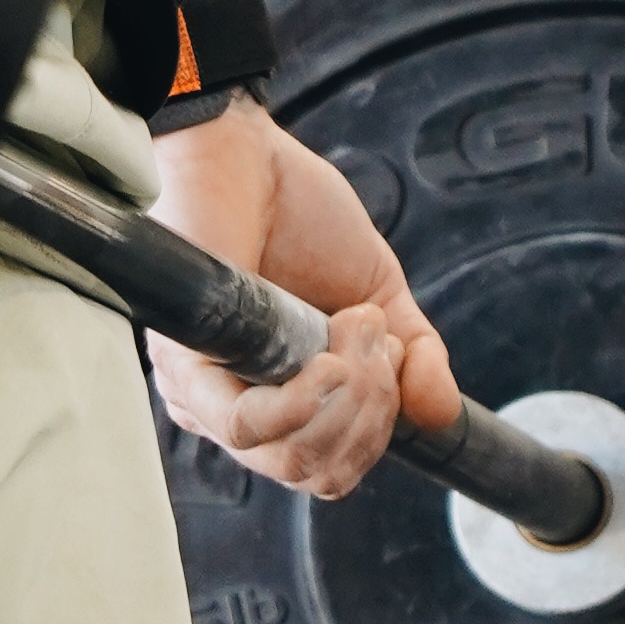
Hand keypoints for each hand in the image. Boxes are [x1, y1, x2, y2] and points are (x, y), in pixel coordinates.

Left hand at [140, 100, 460, 504]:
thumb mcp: (379, 294)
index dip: (379, 431)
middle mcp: (235, 407)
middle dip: (375, 414)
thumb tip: (441, 415)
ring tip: (354, 328)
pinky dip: (305, 402)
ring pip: (289, 457)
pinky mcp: (183, 367)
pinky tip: (330, 360)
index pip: (332, 470)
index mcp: (275, 400)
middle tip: (377, 341)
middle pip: (318, 472)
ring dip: (351, 398)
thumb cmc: (297, 214)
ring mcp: (205, 392)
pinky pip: (245, 428)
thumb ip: (415, 359)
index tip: (394, 361)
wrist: (246, 151)